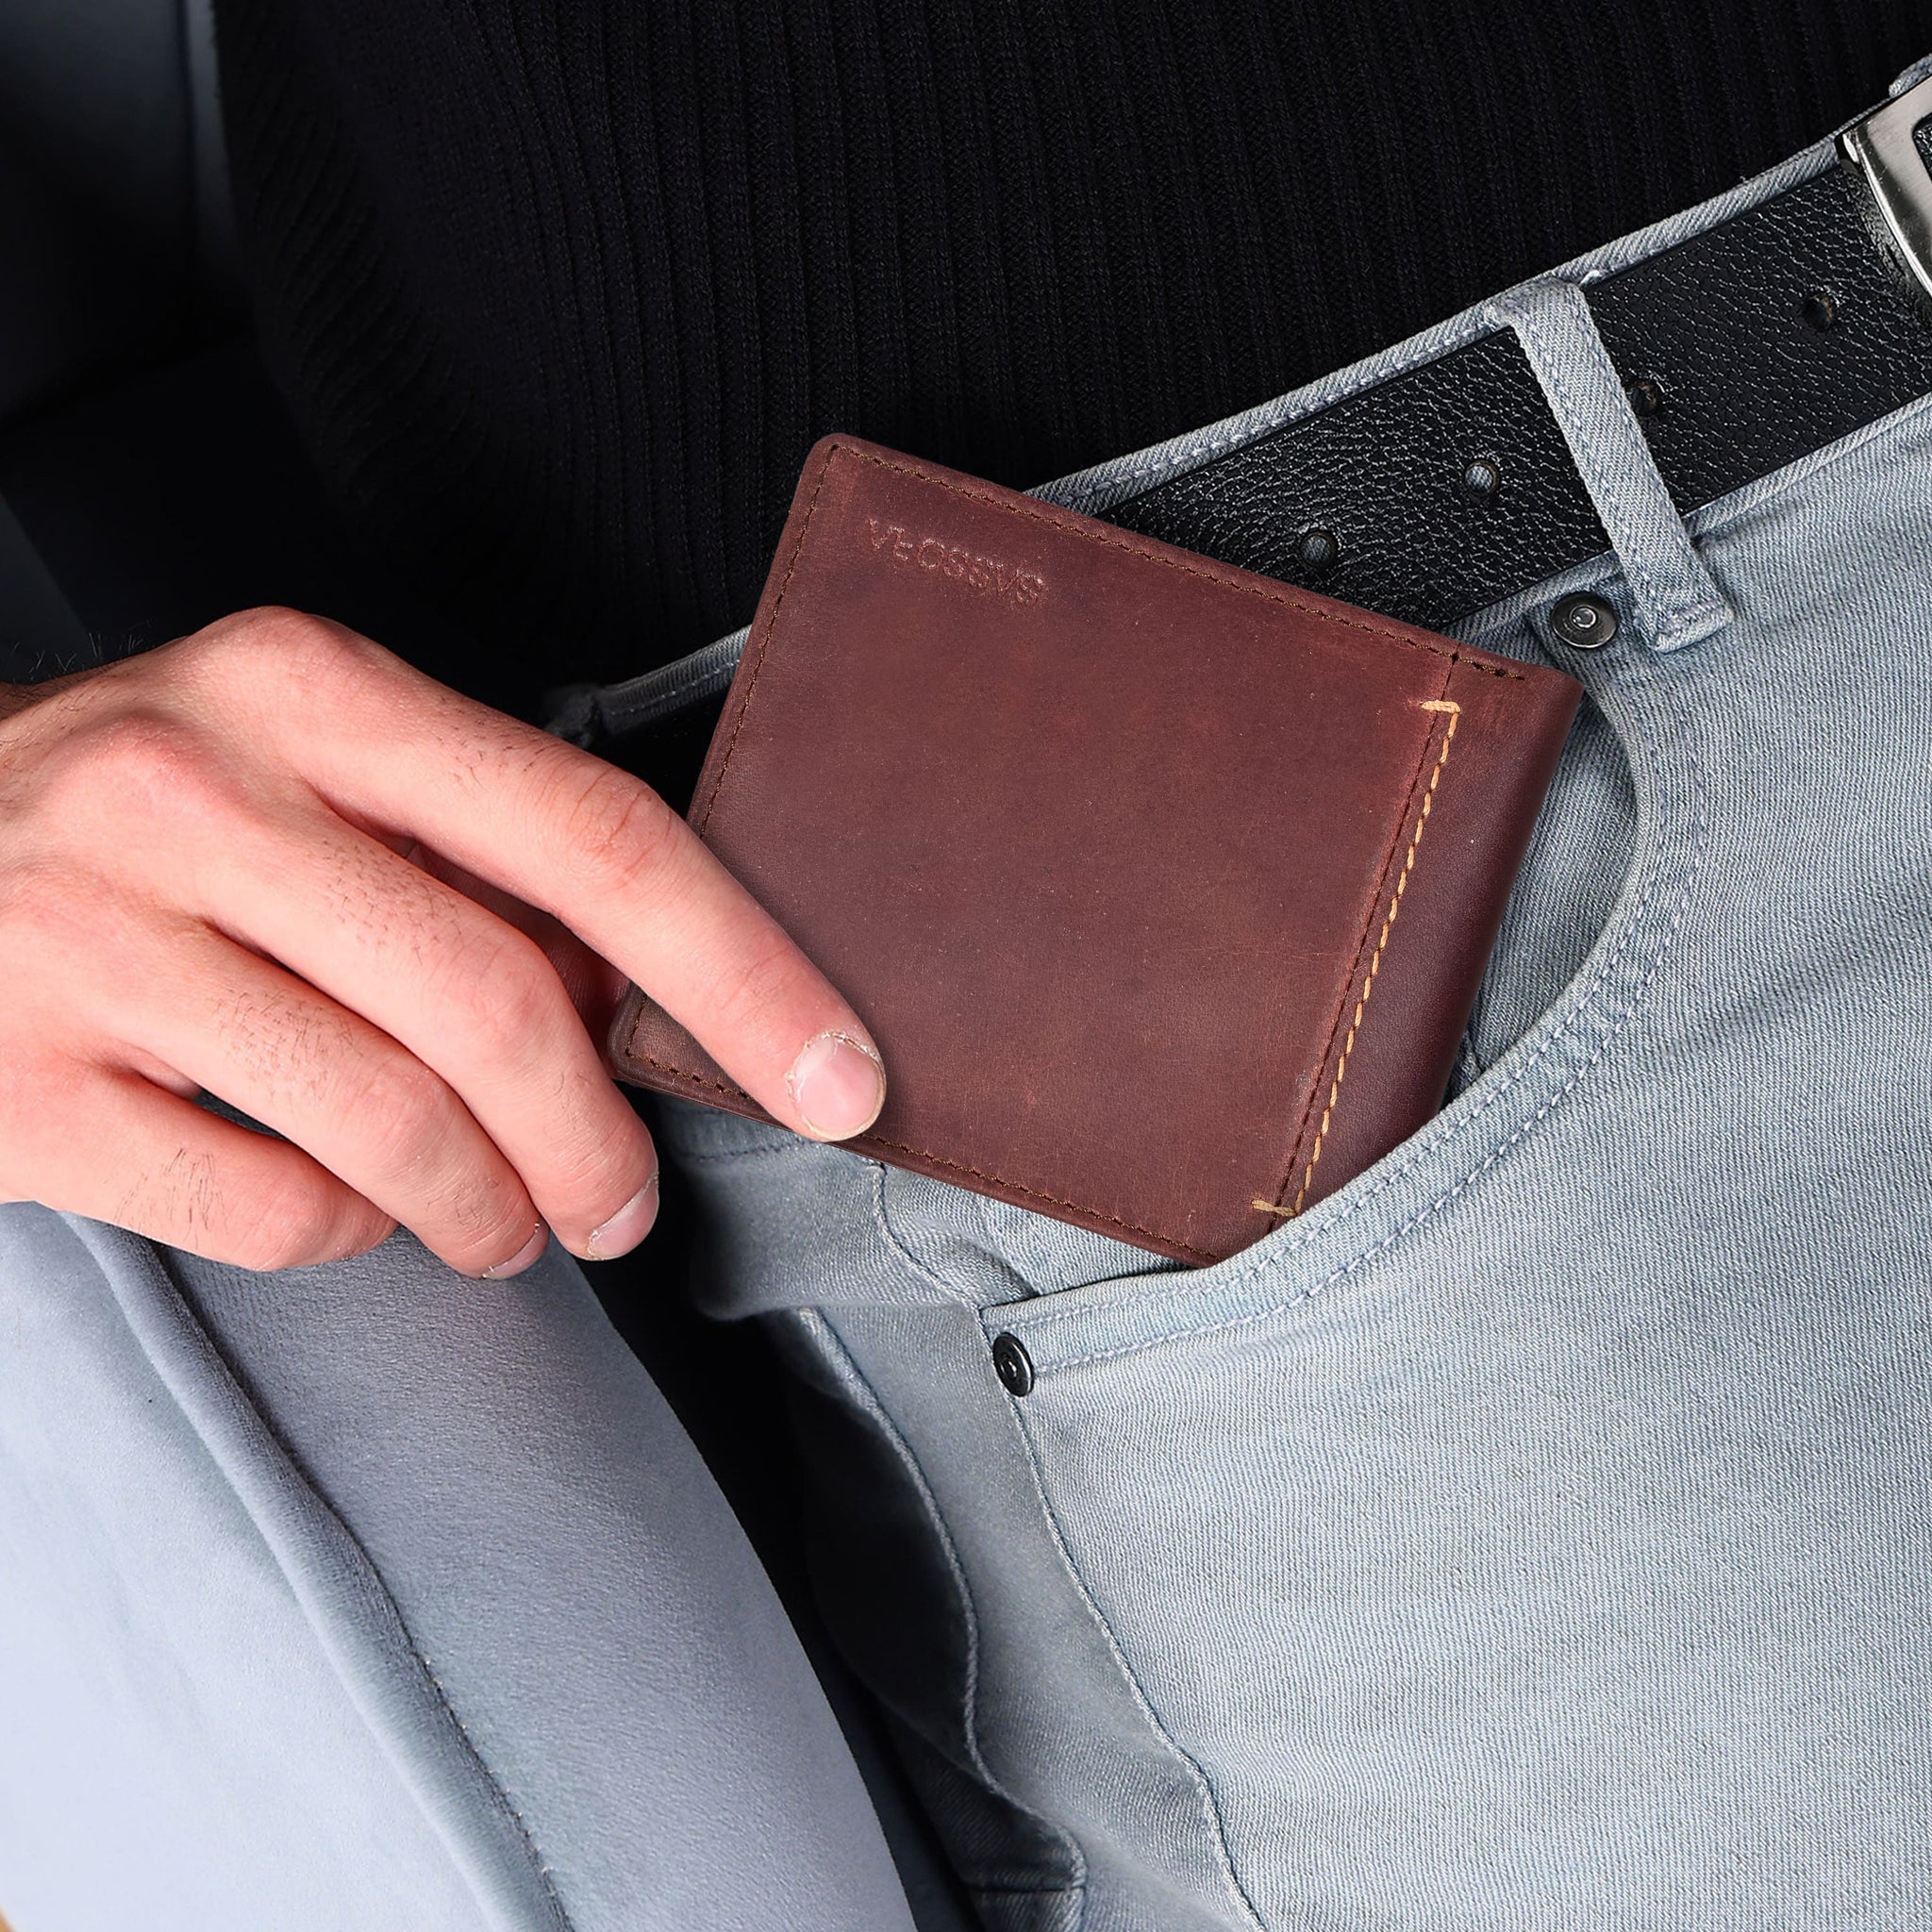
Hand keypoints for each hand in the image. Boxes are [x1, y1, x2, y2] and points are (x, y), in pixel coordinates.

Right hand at [0, 609, 885, 1274]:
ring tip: (509, 1223)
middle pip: (503, 1002)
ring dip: (494, 1207)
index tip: (837, 1075)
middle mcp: (197, 790)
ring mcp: (90, 937)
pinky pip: (267, 1207)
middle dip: (604, 1139)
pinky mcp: (20, 1086)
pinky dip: (349, 1233)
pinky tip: (351, 1207)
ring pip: (394, 1125)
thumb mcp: (302, 768)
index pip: (593, 835)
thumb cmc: (128, 815)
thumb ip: (472, 860)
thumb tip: (644, 996)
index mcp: (309, 690)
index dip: (742, 972)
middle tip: (625, 1201)